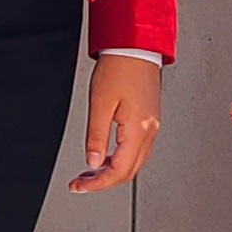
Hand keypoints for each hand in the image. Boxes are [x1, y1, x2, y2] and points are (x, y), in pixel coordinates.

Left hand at [69, 54, 161, 193]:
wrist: (135, 45)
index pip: (119, 171)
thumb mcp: (100, 102)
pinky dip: (121, 159)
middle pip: (129, 171)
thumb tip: (92, 163)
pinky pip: (137, 149)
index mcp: (138, 129)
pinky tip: (107, 156)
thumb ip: (96, 136)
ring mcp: (152, 126)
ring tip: (90, 171)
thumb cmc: (119, 67)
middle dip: (104, 181)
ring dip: (112, 171)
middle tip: (81, 182)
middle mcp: (150, 131)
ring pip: (134, 162)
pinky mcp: (149, 119)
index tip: (80, 186)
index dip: (98, 184)